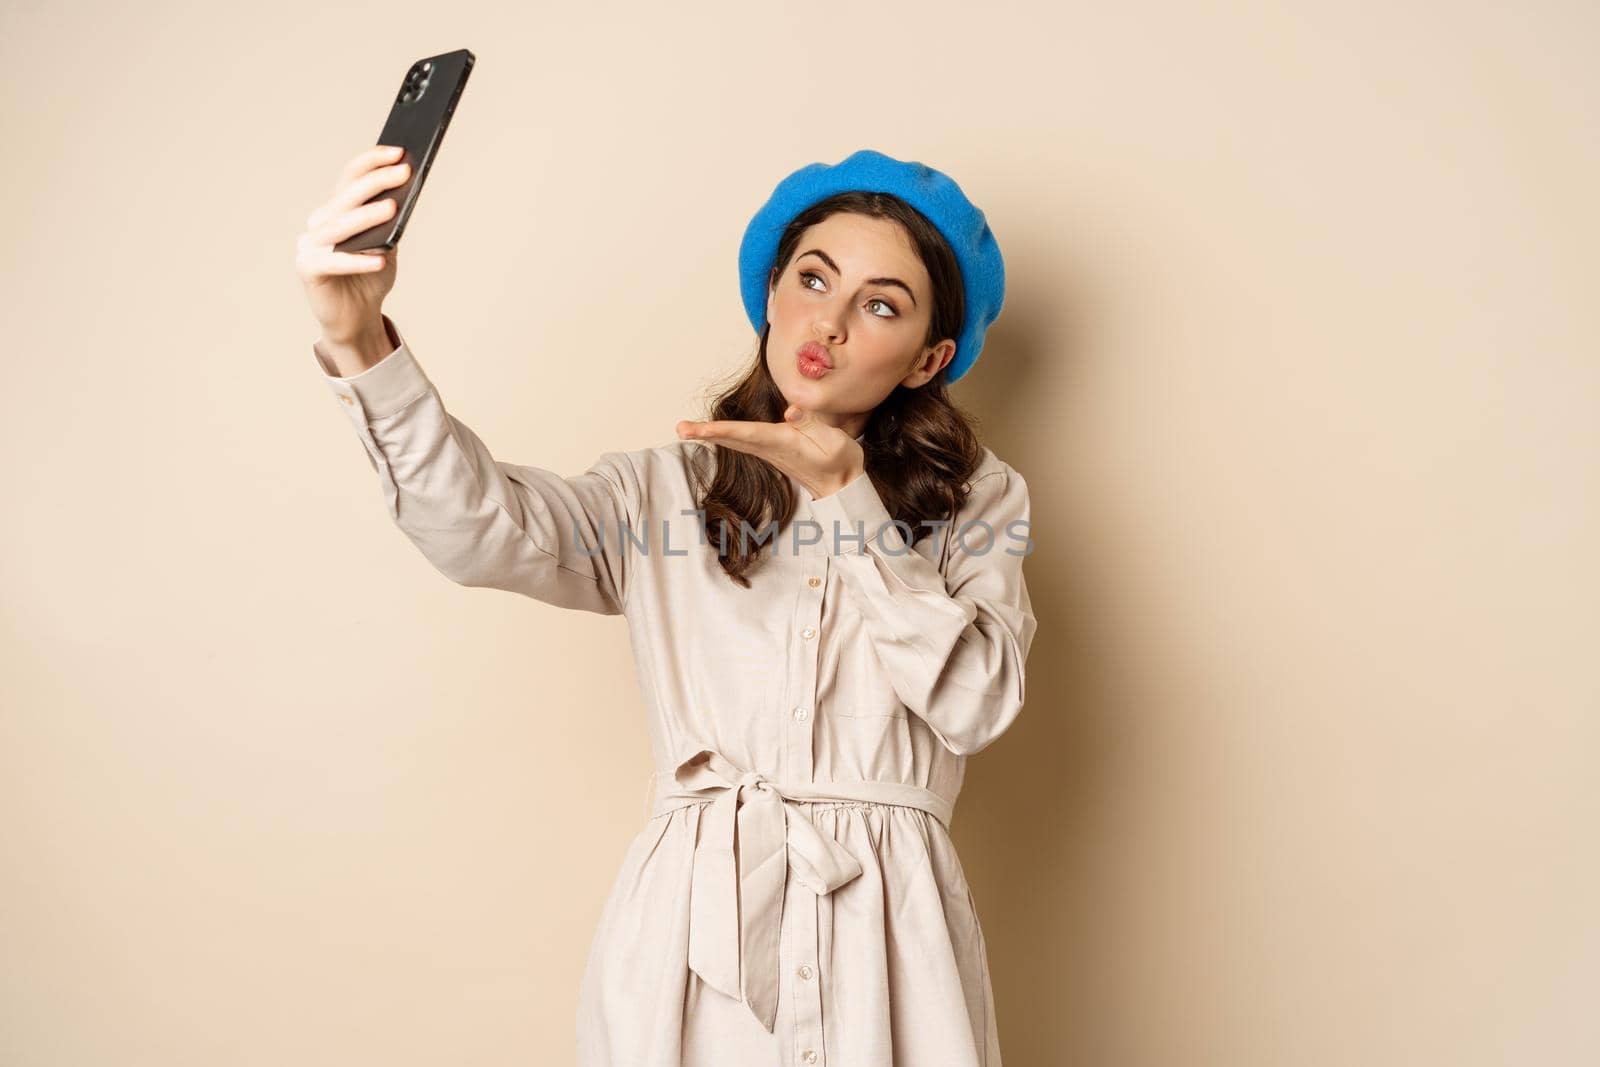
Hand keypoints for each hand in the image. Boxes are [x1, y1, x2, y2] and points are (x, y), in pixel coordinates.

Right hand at [295, 144, 411, 343]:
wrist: (356, 317)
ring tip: (393, 208)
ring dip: (367, 216)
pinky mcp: (308, 269)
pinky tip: (380, 259)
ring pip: (340, 226)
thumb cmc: (371, 279)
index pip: (350, 178)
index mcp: (335, 211)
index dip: (372, 162)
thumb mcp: (387, 246)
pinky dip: (358, 260)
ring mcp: (310, 245)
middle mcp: (319, 223)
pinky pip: (335, 262)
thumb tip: (406, 193)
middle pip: (347, 197)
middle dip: (377, 181)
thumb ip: (391, 223)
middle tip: (404, 171)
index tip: (399, 152)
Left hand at [676, 405, 864, 497]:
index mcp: (782, 442)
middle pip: (733, 438)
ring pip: (735, 440)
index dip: (718, 429)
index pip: (744, 433)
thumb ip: (810, 423)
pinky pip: (743, 442)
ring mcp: (770, 452)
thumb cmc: (841, 461)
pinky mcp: (773, 452)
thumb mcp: (832, 440)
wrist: (843, 487)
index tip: (695, 429)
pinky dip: (725, 436)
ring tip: (688, 429)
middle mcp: (771, 448)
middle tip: (680, 428)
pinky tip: (713, 433)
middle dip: (705, 433)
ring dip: (711, 434)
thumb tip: (789, 409)